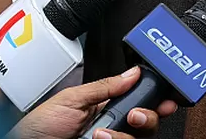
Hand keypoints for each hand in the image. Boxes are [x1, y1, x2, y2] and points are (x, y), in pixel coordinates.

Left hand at [9, 66, 177, 138]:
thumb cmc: (37, 128)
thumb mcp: (71, 98)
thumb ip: (105, 86)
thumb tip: (133, 72)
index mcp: (106, 106)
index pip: (140, 100)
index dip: (157, 98)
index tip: (168, 96)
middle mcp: (112, 125)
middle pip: (148, 120)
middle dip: (150, 114)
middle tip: (138, 113)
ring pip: (141, 137)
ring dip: (127, 133)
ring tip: (103, 132)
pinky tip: (100, 138)